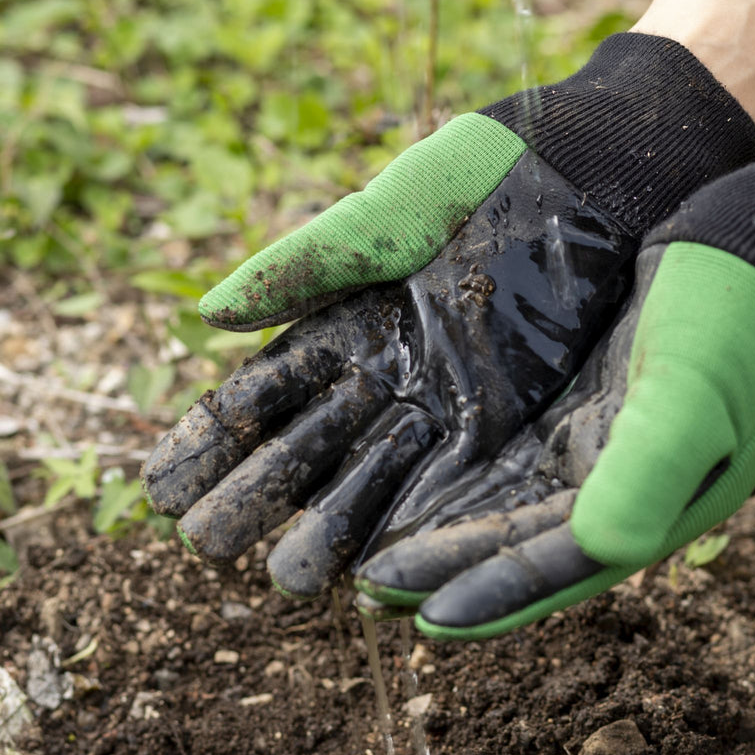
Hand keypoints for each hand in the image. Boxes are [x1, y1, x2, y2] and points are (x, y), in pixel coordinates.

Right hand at [141, 33, 754, 598]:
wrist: (595, 171)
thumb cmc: (490, 172)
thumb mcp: (391, 214)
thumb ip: (306, 263)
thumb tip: (202, 315)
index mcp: (349, 315)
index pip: (265, 389)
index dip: (214, 437)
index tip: (159, 486)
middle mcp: (389, 368)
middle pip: (309, 443)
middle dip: (259, 494)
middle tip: (205, 548)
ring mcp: (444, 398)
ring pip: (371, 475)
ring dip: (328, 527)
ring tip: (285, 582)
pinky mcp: (505, 418)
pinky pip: (448, 482)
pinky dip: (410, 525)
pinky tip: (375, 570)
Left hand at [356, 115, 754, 638]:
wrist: (747, 247)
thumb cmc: (732, 320)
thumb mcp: (692, 391)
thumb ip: (649, 466)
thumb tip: (603, 549)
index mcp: (656, 503)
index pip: (565, 566)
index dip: (498, 596)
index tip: (426, 622)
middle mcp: (618, 486)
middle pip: (522, 544)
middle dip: (450, 571)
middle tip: (371, 591)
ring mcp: (593, 445)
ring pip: (506, 502)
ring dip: (447, 530)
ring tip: (376, 550)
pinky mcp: (573, 405)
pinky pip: (507, 450)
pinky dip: (464, 473)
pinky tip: (413, 478)